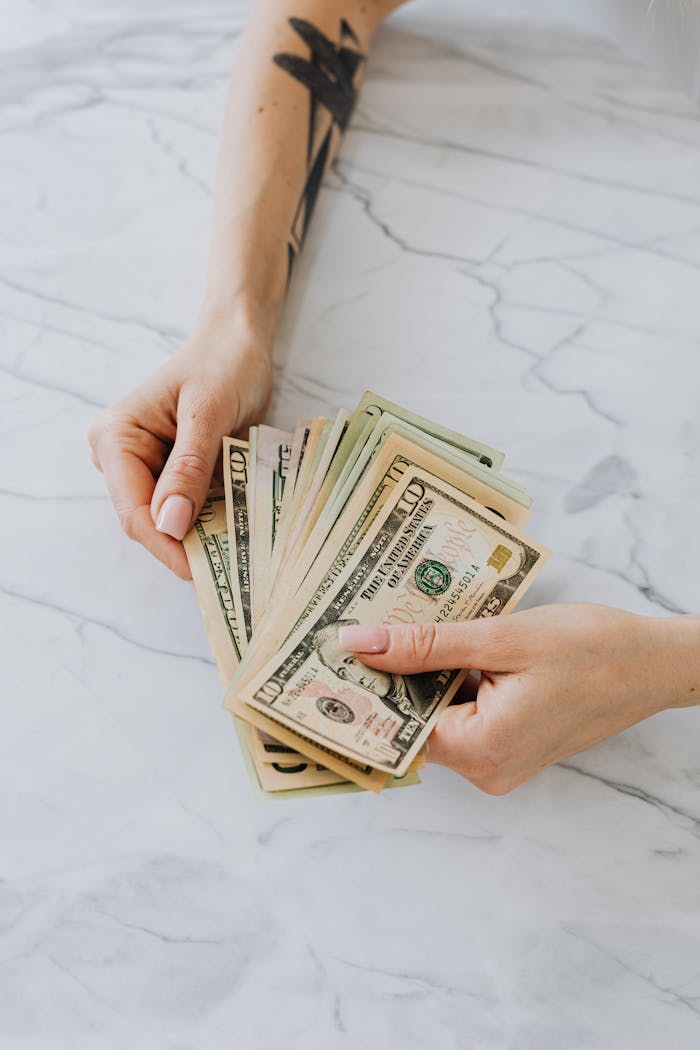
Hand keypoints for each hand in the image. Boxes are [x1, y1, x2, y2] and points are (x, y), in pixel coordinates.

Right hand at [88, 313, 271, 578]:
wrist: (238, 342)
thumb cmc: (222, 363)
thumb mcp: (209, 413)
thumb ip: (188, 467)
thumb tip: (170, 523)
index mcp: (116, 438)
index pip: (134, 510)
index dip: (167, 545)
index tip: (204, 573)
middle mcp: (122, 458)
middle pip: (150, 522)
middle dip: (187, 546)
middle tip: (232, 574)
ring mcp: (148, 469)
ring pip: (171, 522)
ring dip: (205, 538)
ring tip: (243, 560)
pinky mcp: (174, 476)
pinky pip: (191, 510)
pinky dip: (216, 523)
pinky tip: (243, 536)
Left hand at [337, 605, 699, 793]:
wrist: (654, 663)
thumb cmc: (591, 649)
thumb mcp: (501, 639)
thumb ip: (426, 646)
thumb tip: (358, 645)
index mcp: (481, 751)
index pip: (395, 728)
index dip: (360, 693)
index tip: (321, 662)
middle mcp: (486, 769)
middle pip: (411, 723)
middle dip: (386, 678)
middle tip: (353, 630)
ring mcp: (498, 761)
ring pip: (434, 716)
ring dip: (418, 676)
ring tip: (395, 629)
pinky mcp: (509, 744)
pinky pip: (461, 715)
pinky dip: (447, 682)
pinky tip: (441, 645)